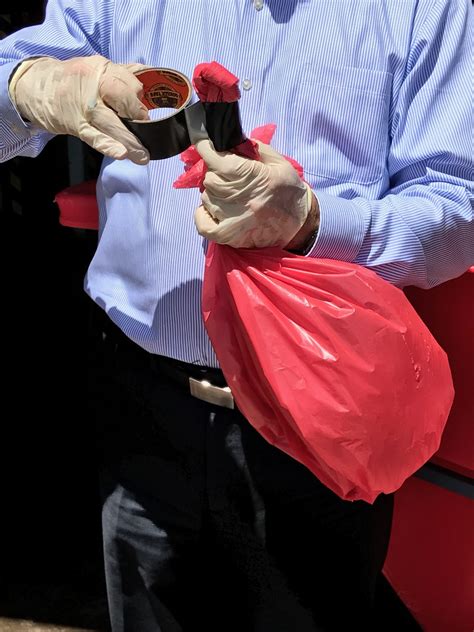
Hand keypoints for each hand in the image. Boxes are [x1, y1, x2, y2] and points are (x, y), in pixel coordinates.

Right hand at [10, 55, 150, 163]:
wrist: (36, 87)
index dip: (139, 99)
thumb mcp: (96, 68)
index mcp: (101, 69)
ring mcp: (84, 107)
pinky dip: (108, 146)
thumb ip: (123, 75)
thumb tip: (148, 83)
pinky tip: (121, 154)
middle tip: (148, 131)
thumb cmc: (73, 80)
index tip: (145, 114)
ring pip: (111, 123)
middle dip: (137, 117)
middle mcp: (92, 86)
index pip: (127, 81)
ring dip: (129, 141)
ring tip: (142, 155)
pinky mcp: (76, 126)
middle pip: (121, 99)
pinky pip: (94, 137)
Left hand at [194, 139, 313, 247]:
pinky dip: (202, 215)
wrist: (301, 224)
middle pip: (210, 179)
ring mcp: (235, 220)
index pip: (218, 161)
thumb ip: (253, 149)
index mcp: (255, 178)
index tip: (205, 144)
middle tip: (225, 173)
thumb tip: (229, 140)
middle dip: (214, 171)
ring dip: (212, 192)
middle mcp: (243, 199)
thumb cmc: (288, 190)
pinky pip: (203, 225)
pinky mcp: (231, 237)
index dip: (206, 149)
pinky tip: (211, 208)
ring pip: (206, 198)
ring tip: (226, 192)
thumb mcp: (277, 162)